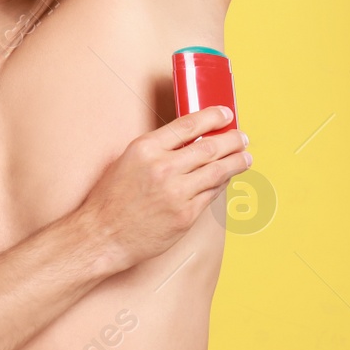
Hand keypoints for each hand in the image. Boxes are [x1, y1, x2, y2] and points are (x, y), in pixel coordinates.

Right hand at [75, 105, 250, 274]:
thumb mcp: (129, 160)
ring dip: (236, 162)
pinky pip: (212, 194)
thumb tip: (191, 140)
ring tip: (245, 157)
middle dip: (232, 140)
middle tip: (242, 138)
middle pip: (210, 147)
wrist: (104, 235)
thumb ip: (158, 148)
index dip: (212, 117)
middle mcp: (163, 168)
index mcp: (146, 149)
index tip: (225, 114)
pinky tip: (226, 179)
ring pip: (218, 171)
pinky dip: (222, 184)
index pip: (188, 125)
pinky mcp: (185, 215)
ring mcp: (177, 193)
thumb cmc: (112, 199)